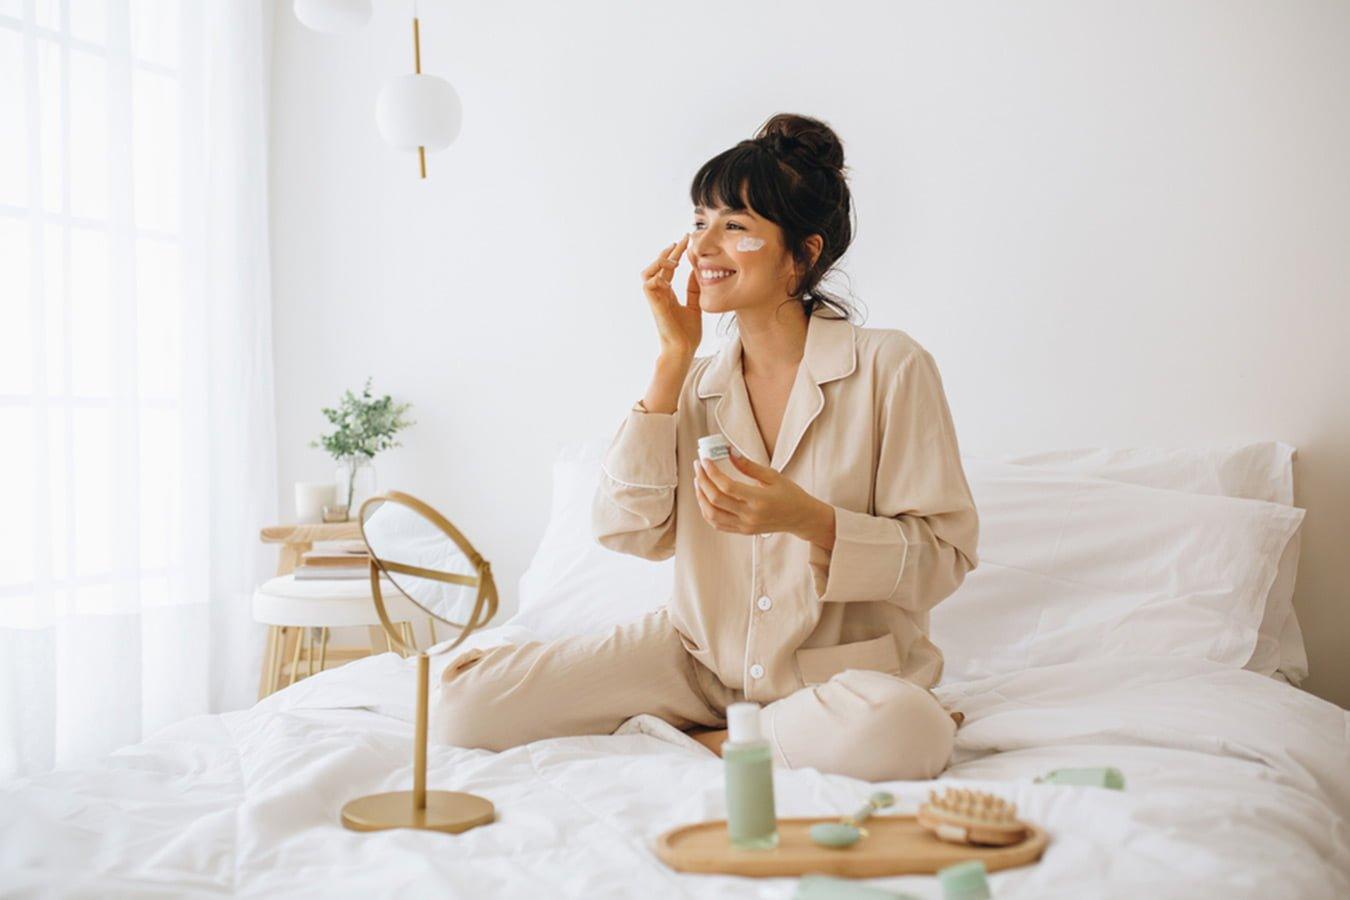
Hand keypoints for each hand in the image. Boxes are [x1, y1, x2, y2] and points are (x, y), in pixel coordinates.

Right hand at [641, 233, 701, 357]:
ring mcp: (655, 299)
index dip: (676, 252)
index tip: (687, 240)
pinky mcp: (654, 305)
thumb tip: (696, 271)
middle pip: (657, 265)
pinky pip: (647, 285)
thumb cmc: (688, 333)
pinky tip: (670, 274)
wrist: (684, 349)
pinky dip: (657, 276)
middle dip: (668, 251)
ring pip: (646, 272)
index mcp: (668, 293)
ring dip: (658, 262)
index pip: (668, 267)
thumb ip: (693, 289)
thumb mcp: (695, 305)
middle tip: (682, 240)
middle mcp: (659, 294)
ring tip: (674, 259)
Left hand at [693, 448, 834, 546]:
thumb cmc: (790, 495)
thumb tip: (729, 452)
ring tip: (699, 480)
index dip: (712, 472)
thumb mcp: (773, 476)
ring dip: (701, 496)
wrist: (801, 518)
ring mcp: (745, 526)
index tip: (705, 460)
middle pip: (715, 500)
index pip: (727, 486)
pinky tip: (705, 497)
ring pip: (712, 514)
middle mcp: (750, 515)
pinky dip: (707, 511)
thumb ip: (749, 466)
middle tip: (698, 466)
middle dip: (702, 480)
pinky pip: (717, 524)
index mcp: (759, 500)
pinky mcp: (743, 531)